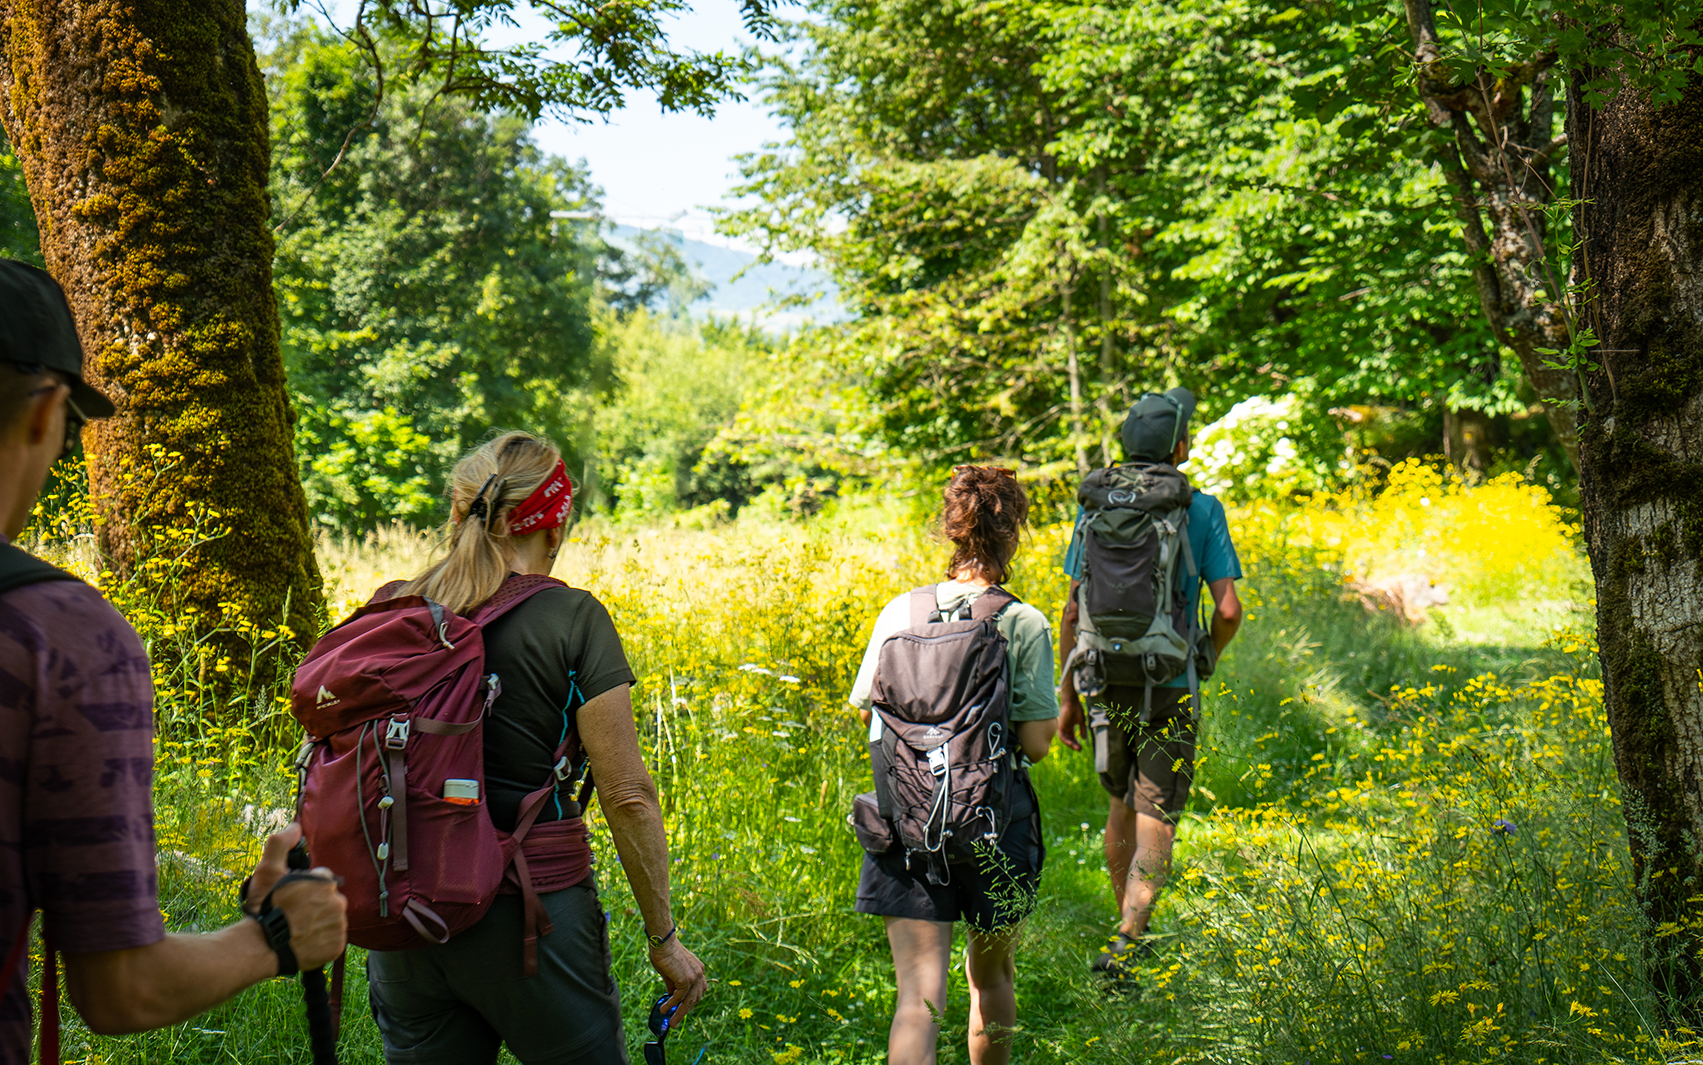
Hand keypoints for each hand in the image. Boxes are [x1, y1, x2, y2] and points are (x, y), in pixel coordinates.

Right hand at [243, 824, 347, 970]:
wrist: (261, 947)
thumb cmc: (264, 908)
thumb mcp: (267, 871)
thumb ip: (280, 844)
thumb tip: (295, 826)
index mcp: (325, 883)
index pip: (322, 880)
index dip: (306, 887)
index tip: (292, 896)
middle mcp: (338, 902)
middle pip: (329, 899)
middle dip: (315, 903)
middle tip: (294, 913)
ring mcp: (339, 926)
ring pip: (332, 919)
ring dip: (319, 921)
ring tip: (298, 927)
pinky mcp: (337, 946)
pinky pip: (333, 940)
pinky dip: (322, 940)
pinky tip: (305, 941)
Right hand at [649, 937, 705, 1022]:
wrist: (663, 942)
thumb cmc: (664, 953)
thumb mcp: (671, 971)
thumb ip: (674, 984)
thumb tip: (672, 997)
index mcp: (698, 969)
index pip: (699, 990)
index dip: (691, 1001)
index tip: (682, 1009)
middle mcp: (699, 973)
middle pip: (695, 998)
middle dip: (685, 1011)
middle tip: (675, 1021)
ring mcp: (694, 976)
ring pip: (689, 1001)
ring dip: (679, 1013)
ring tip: (671, 1022)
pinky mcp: (686, 979)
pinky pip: (679, 997)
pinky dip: (671, 1005)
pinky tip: (664, 1009)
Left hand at [1058, 692, 1086, 751]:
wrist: (1072, 702)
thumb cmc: (1077, 709)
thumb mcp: (1081, 721)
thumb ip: (1082, 729)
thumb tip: (1084, 738)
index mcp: (1070, 727)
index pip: (1072, 738)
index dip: (1076, 743)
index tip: (1081, 747)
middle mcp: (1065, 728)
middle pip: (1069, 740)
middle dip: (1074, 745)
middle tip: (1080, 749)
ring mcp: (1062, 727)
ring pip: (1065, 740)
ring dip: (1070, 745)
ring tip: (1076, 748)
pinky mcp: (1060, 726)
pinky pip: (1061, 736)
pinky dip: (1066, 741)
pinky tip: (1071, 744)